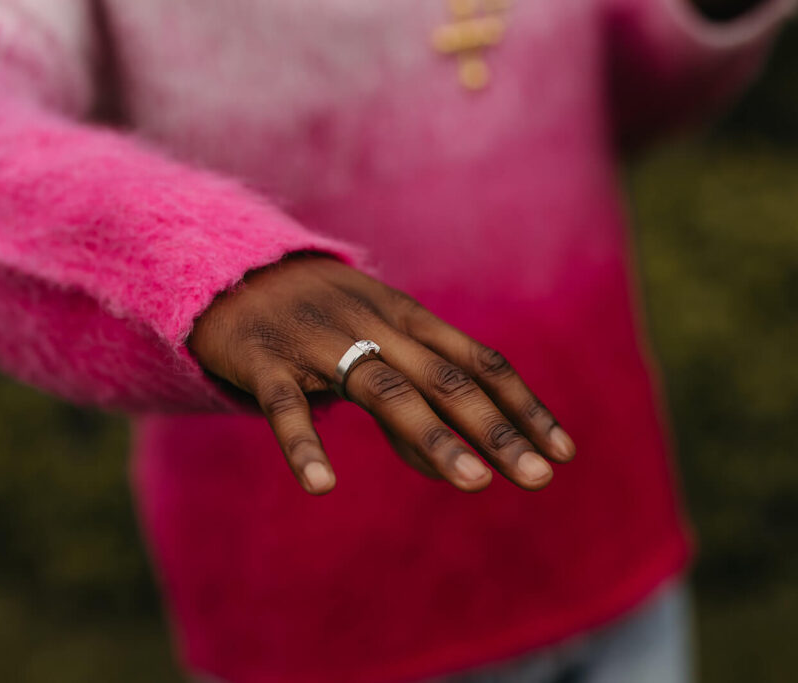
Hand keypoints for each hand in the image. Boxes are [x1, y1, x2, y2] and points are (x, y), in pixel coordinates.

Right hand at [188, 253, 575, 495]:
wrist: (234, 271)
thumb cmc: (322, 319)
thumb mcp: (377, 347)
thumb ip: (413, 404)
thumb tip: (451, 465)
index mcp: (409, 319)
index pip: (481, 362)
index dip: (524, 406)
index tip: (563, 451)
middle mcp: (375, 326)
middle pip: (448, 379)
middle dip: (498, 429)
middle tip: (540, 476)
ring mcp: (322, 342)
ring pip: (385, 390)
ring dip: (433, 437)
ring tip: (474, 483)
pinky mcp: (267, 361)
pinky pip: (286, 405)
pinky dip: (303, 443)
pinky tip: (322, 485)